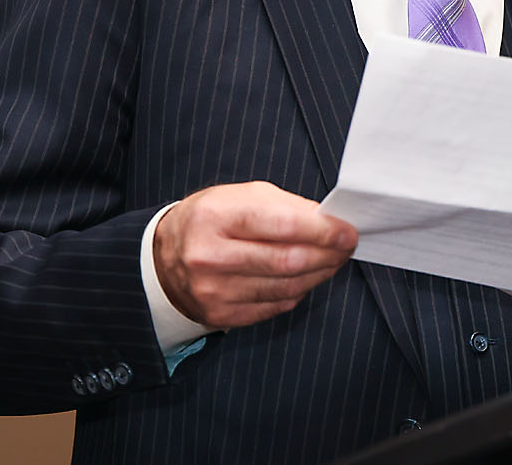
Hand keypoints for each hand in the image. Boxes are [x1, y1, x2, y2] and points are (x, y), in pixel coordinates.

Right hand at [153, 181, 356, 328]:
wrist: (164, 257)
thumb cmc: (210, 219)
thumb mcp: (241, 196)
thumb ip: (286, 206)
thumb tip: (328, 220)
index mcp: (216, 216)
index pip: (282, 226)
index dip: (323, 231)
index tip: (347, 231)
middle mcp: (210, 255)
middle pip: (288, 261)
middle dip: (327, 255)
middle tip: (346, 247)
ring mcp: (213, 290)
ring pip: (285, 287)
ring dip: (319, 274)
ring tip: (332, 261)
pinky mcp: (219, 315)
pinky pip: (275, 306)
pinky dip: (298, 292)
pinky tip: (305, 278)